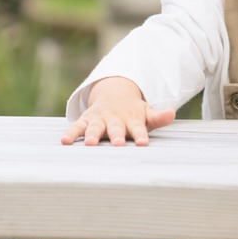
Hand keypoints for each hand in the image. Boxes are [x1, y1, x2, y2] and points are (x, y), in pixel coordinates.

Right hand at [61, 76, 175, 145]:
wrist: (114, 94)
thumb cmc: (133, 112)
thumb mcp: (147, 112)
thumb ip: (158, 116)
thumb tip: (172, 113)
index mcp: (132, 119)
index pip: (138, 128)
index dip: (140, 135)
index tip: (143, 143)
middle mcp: (115, 119)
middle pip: (116, 128)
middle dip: (116, 136)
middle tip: (117, 144)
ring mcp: (99, 119)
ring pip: (96, 128)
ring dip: (93, 134)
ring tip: (91, 143)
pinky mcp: (86, 120)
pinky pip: (77, 127)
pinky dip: (71, 133)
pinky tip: (65, 141)